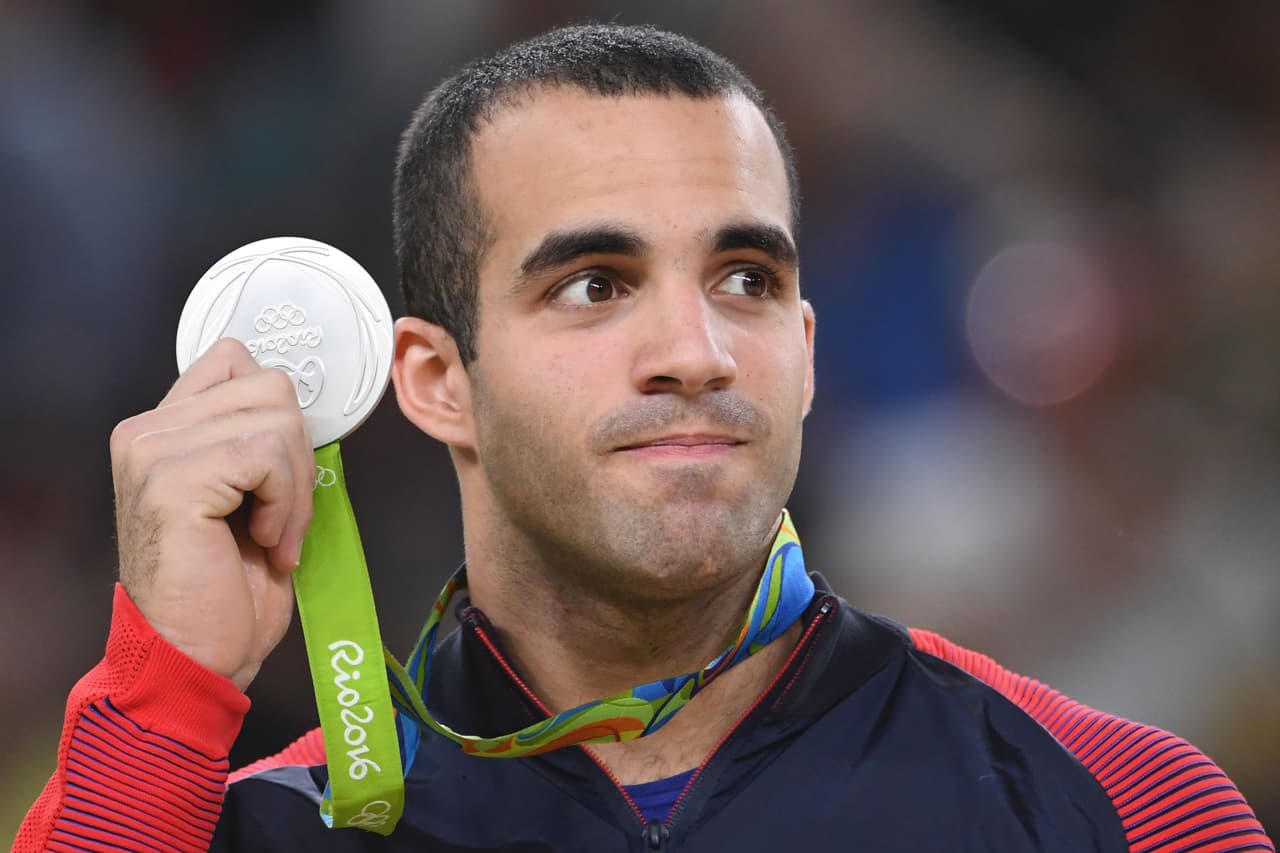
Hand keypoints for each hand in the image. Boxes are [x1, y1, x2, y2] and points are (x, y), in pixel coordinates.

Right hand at [110, 339, 314, 691]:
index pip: (236, 360)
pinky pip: (268, 456)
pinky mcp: (174, 479)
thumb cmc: (224, 587)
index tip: (280, 474)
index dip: (279, 413)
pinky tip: (264, 543)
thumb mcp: (244, 495)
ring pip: (277, 420)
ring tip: (274, 535)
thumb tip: (301, 407)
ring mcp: (153, 451)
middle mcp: (146, 430)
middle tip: (284, 517)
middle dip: (298, 456)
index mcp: (160, 428)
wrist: (194, 656)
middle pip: (270, 388)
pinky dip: (286, 504)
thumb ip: (253, 440)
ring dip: (296, 487)